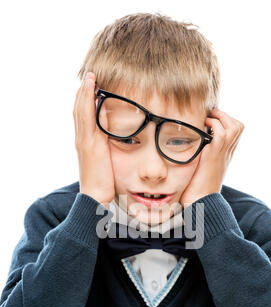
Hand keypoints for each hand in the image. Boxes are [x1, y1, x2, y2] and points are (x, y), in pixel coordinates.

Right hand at [73, 71, 114, 205]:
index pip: (84, 117)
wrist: (95, 197)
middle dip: (84, 92)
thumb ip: (111, 150)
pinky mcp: (89, 143)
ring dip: (85, 92)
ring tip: (90, 76)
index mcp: (87, 143)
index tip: (91, 87)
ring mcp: (84, 140)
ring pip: (81, 110)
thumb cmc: (104, 184)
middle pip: (79, 110)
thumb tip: (122, 139)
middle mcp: (82, 139)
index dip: (86, 101)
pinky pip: (86, 117)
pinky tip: (91, 89)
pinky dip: (87, 101)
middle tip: (89, 75)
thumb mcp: (108, 163)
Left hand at [180, 108, 244, 206]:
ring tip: (207, 119)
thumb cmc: (197, 187)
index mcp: (226, 155)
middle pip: (238, 126)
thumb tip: (189, 143)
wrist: (200, 200)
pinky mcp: (214, 155)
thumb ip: (201, 154)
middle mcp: (227, 153)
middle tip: (210, 115)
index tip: (212, 119)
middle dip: (224, 116)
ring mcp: (223, 154)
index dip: (226, 121)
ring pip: (234, 126)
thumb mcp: (202, 166)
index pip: (236, 131)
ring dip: (220, 118)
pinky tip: (202, 127)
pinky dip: (213, 125)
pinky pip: (221, 133)